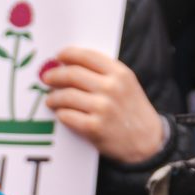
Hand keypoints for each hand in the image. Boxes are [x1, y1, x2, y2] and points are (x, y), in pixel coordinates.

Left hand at [42, 46, 168, 165]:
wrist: (147, 140)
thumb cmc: (132, 110)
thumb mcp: (127, 84)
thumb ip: (104, 73)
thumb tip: (70, 64)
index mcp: (120, 73)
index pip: (87, 56)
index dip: (68, 54)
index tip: (59, 57)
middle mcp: (112, 88)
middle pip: (72, 74)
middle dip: (54, 76)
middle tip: (47, 79)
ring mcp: (103, 108)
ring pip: (66, 96)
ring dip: (54, 97)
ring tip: (51, 100)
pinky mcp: (95, 127)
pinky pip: (67, 116)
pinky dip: (61, 114)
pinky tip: (61, 114)